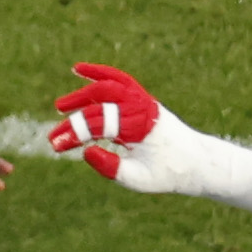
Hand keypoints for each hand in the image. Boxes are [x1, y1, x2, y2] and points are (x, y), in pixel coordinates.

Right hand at [52, 62, 251, 208]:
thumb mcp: (139, 180)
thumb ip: (111, 167)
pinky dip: (100, 75)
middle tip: (54, 133)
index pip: (99, 123)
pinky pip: (119, 81)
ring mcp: (144, 101)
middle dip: (74, 115)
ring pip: (109, 86)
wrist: (198, 163)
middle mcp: (143, 108)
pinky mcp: (143, 101)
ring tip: (61, 106)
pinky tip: (80, 71)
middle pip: (101, 101)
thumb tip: (86, 150)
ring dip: (82, 93)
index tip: (55, 146)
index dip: (74, 134)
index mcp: (141, 126)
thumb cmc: (169, 174)